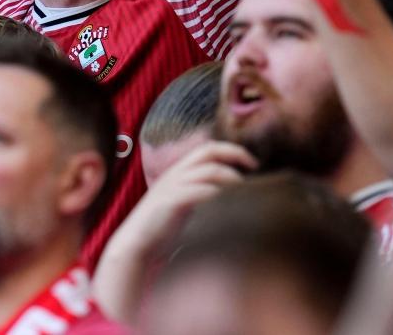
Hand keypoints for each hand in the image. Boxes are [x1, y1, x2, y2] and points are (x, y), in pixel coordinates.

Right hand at [103, 140, 254, 260]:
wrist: (137, 243)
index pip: (207, 148)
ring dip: (229, 176)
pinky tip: (224, 200)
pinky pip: (195, 190)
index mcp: (178, 172)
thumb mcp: (184, 202)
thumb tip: (226, 191)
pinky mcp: (170, 203)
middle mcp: (175, 174)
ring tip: (243, 186)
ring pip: (206, 170)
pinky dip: (214, 192)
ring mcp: (171, 187)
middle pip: (208, 151)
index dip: (232, 150)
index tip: (252, 163)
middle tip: (254, 165)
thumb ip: (199, 191)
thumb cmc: (163, 226)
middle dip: (235, 153)